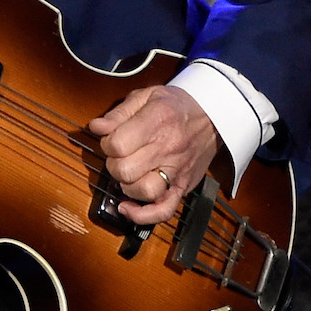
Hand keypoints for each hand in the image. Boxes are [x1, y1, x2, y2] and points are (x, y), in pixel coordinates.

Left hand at [88, 84, 219, 225]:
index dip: (106, 143)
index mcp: (157, 121)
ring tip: (128, 173)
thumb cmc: (177, 105)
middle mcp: (168, 148)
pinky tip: (128, 208)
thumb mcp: (147, 95)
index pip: (118, 144)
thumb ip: (119, 112)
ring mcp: (177, 170)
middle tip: (119, 155)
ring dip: (126, 186)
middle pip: (125, 170)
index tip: (110, 139)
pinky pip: (164, 211)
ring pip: (143, 191)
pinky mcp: (183, 186)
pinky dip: (143, 215)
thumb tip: (97, 127)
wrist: (213, 116)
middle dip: (113, 164)